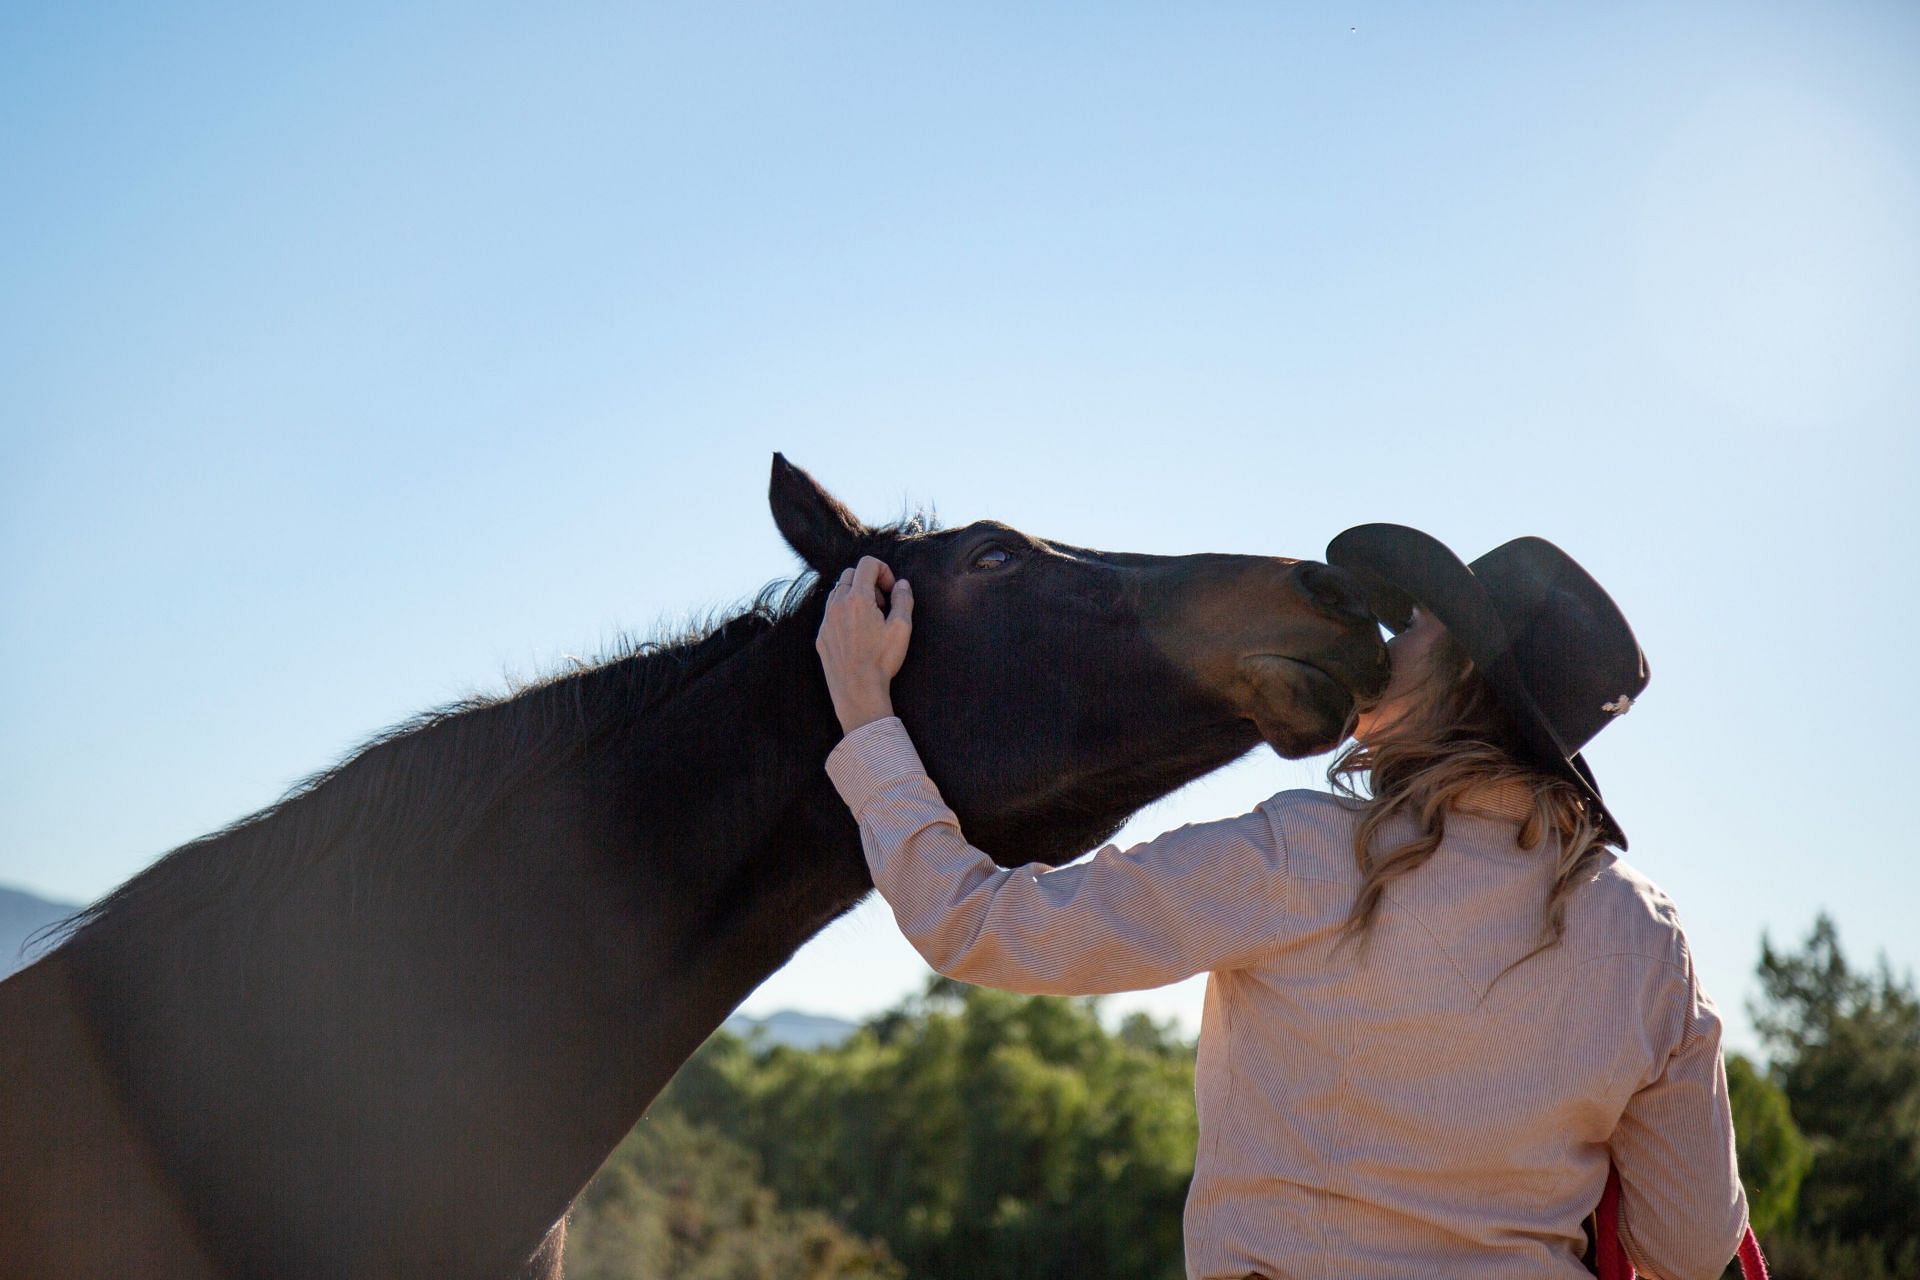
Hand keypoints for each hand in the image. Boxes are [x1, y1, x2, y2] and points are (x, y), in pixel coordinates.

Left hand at [815, 555, 913, 733]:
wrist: (857, 692)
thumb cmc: (881, 661)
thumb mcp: (902, 629)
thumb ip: (903, 600)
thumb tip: (902, 584)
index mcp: (857, 599)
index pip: (866, 564)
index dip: (883, 570)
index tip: (891, 590)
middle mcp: (837, 605)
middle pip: (850, 574)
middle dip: (869, 582)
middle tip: (882, 604)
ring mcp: (826, 621)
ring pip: (838, 593)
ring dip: (855, 596)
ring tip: (870, 619)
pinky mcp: (821, 637)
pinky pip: (831, 614)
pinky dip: (844, 613)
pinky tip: (857, 634)